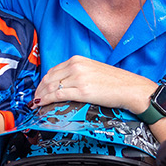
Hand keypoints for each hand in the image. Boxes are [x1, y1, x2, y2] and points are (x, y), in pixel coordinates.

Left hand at [33, 57, 154, 113]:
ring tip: (37, 104)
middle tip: (35, 99)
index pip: (53, 70)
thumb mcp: (93, 71)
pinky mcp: (82, 91)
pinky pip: (58, 96)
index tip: (40, 90)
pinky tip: (42, 105)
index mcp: (78, 60)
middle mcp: (76, 66)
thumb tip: (65, 84)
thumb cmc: (116, 82)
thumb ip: (78, 73)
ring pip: (51, 87)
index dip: (43, 82)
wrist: (130, 89)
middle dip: (39, 90)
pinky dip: (46, 101)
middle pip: (49, 78)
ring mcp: (78, 78)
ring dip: (40, 96)